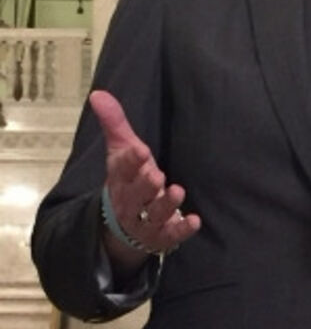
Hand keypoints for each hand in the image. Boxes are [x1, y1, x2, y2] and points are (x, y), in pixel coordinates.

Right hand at [94, 90, 199, 271]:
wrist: (123, 224)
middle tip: (156, 175)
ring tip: (178, 191)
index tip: (139, 150)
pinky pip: (171, 235)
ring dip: (165, 205)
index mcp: (120, 179)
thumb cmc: (129, 179)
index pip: (121, 170)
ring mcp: (145, 221)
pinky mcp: (161, 236)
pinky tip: (195, 220)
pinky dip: (182, 229)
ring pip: (153, 215)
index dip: (129, 161)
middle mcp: (130, 201)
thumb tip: (98, 93)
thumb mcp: (122, 151)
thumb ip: (115, 123)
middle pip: (135, 195)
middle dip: (145, 186)